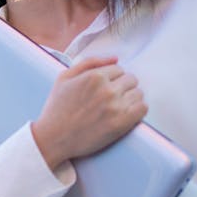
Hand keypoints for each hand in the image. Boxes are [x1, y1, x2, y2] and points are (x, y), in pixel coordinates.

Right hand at [31, 56, 147, 170]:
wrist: (53, 138)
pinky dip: (137, 110)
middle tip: (110, 98)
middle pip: (131, 79)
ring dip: (130, 98)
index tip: (104, 89)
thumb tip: (115, 58)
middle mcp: (107, 89)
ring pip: (138, 93)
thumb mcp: (64, 77)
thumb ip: (90, 62)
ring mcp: (116, 107)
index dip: (111, 78)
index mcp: (94, 76)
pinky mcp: (121, 123)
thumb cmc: (57, 109)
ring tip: (116, 107)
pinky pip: (143, 108)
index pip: (118, 69)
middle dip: (122, 87)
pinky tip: (124, 114)